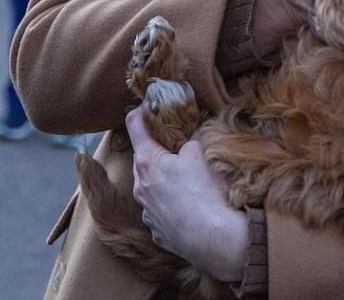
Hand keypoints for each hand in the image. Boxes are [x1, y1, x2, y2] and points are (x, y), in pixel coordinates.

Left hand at [127, 107, 246, 284]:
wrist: (208, 236)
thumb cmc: (202, 191)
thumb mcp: (199, 153)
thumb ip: (190, 141)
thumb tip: (189, 138)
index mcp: (148, 162)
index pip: (135, 129)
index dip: (137, 114)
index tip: (141, 107)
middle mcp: (140, 186)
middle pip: (142, 160)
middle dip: (155, 151)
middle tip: (172, 144)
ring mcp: (146, 211)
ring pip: (149, 186)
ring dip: (161, 178)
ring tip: (183, 178)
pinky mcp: (155, 230)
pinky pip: (158, 209)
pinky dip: (168, 201)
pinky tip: (186, 203)